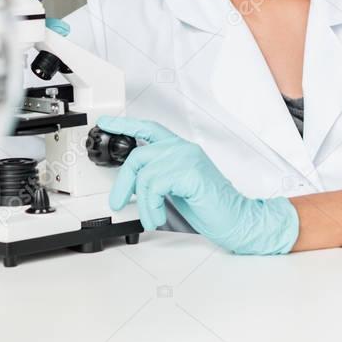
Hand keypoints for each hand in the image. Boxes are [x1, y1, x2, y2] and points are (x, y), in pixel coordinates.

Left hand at [100, 116, 298, 255]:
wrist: (236, 219)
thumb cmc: (209, 206)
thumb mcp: (176, 188)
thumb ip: (158, 178)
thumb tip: (131, 183)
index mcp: (180, 149)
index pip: (148, 128)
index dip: (124, 124)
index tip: (105, 123)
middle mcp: (183, 148)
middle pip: (138, 156)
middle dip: (122, 183)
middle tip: (117, 202)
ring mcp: (187, 158)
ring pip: (144, 175)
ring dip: (142, 203)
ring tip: (151, 217)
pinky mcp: (190, 172)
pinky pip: (155, 186)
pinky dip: (151, 206)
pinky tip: (158, 217)